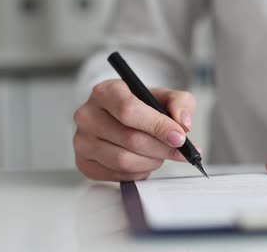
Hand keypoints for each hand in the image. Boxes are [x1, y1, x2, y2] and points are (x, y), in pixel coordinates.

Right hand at [73, 79, 198, 180]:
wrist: (122, 117)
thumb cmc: (143, 106)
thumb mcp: (165, 96)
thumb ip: (180, 103)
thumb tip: (183, 123)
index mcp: (106, 92)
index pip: (129, 111)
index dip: (158, 126)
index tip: (179, 137)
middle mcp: (88, 115)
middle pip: (130, 139)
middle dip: (161, 148)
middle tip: (179, 151)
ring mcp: (82, 140)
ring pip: (124, 160)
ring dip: (151, 161)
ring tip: (160, 154)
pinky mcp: (84, 162)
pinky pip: (118, 174)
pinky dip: (139, 171)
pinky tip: (145, 161)